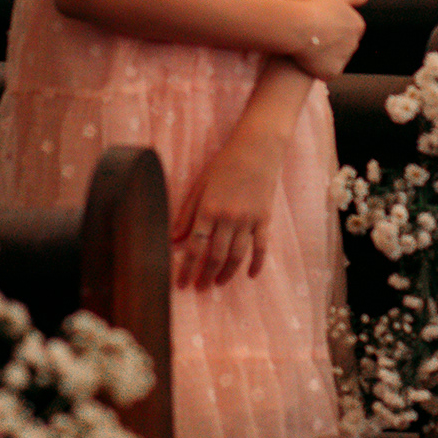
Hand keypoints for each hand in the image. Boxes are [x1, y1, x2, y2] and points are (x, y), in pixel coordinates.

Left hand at [171, 124, 290, 287]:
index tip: (181, 284)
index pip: (195, 247)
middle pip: (215, 256)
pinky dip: (256, 264)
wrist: (257, 148)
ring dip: (226, 273)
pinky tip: (250, 276)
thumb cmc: (225, 163)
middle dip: (205, 276)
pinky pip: (261, 247)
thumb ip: (187, 213)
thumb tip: (173, 240)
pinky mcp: (264, 218)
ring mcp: (248, 219)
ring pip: (236, 256)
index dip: (187, 268)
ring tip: (217, 284)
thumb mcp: (201, 184)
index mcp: (209, 208)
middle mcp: (228, 217)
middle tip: (199, 289)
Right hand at [281, 0, 369, 79]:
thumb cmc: (316, 7)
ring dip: (326, 55)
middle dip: (332, 42)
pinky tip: (308, 59)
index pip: (349, 29)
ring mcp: (344, 59)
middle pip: (343, 45)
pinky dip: (319, 68)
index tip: (321, 23)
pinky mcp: (332, 72)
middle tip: (314, 35)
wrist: (299, 26)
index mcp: (358, 25)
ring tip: (308, 46)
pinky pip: (327, 72)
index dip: (333, 26)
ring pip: (335, 58)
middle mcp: (355, 43)